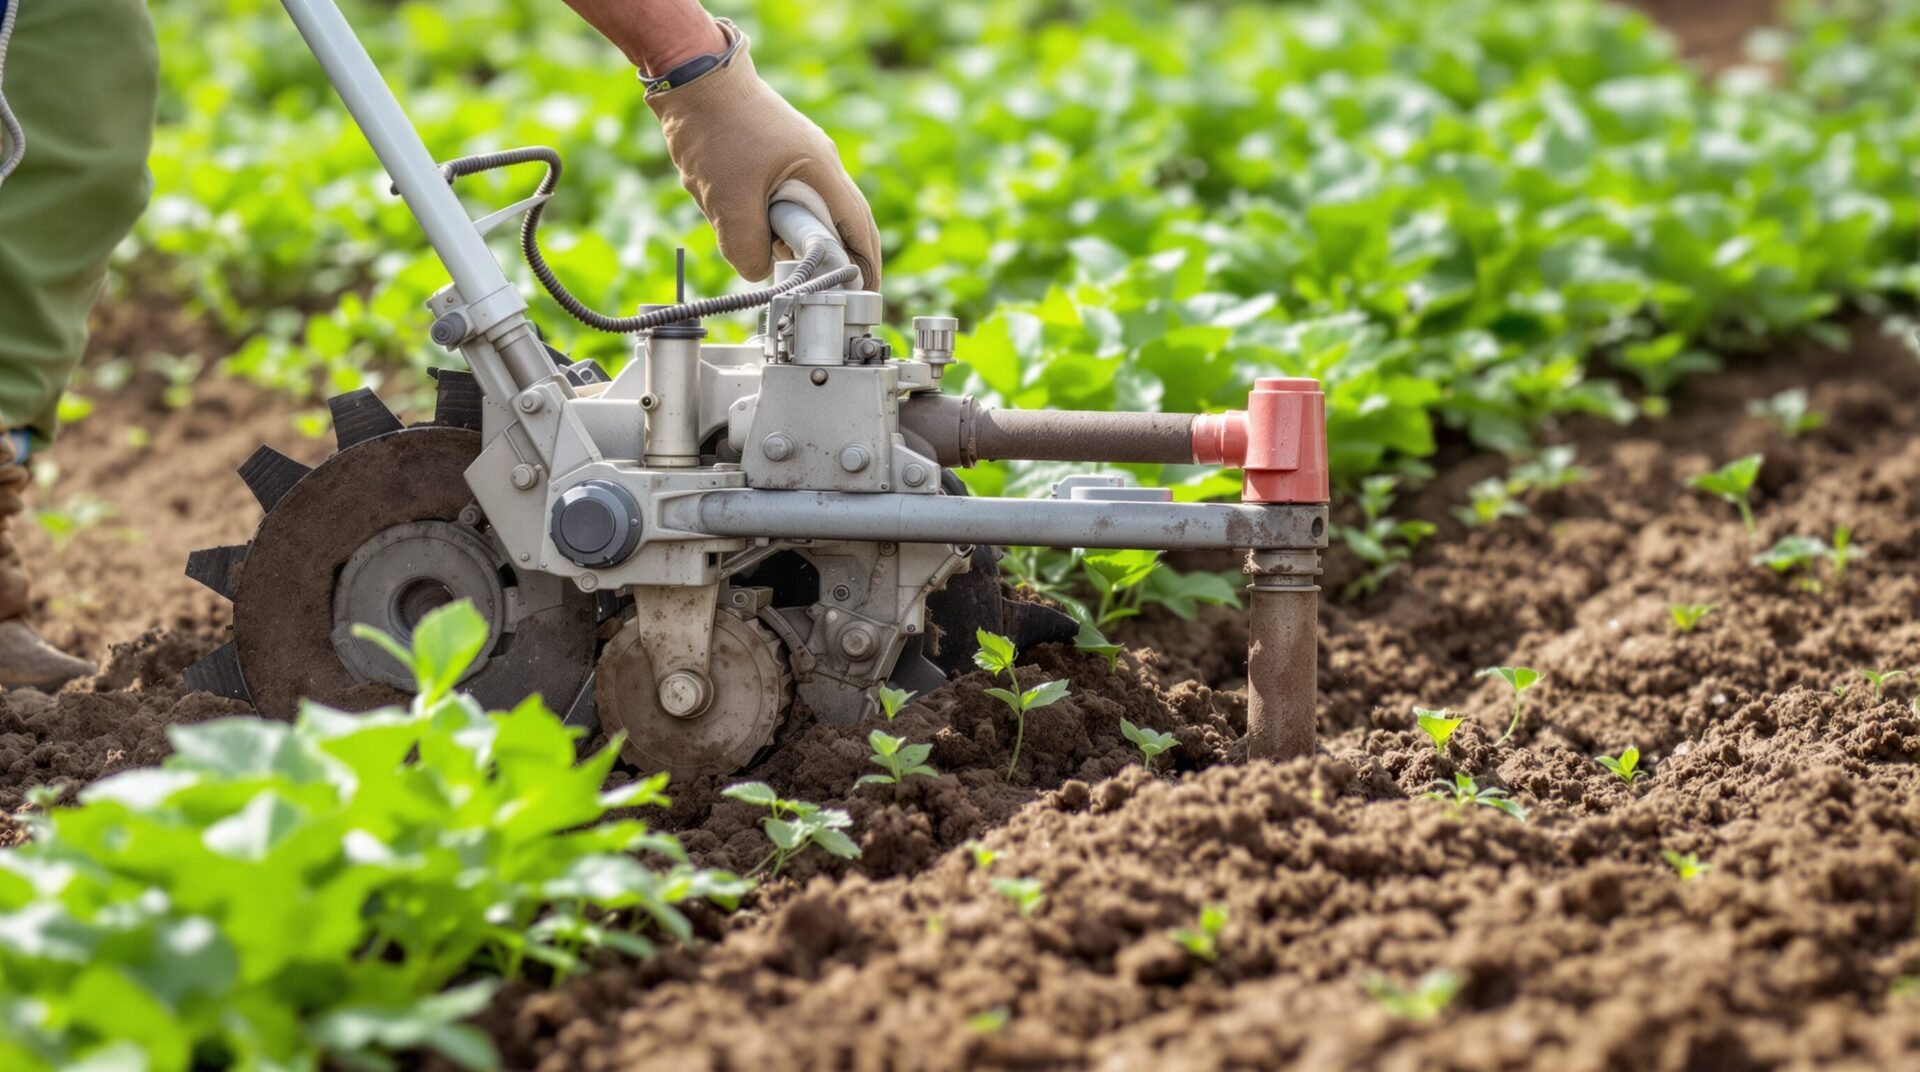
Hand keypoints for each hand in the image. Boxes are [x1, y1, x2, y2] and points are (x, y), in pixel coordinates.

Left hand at [646, 21, 881, 287]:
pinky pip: (783, 195)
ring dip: (791, 234)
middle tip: (818, 285)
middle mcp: (819, 162)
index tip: (865, 294)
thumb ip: (747, 247)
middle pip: (839, 221)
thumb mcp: (728, 202)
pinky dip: (771, 216)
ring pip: (806, 210)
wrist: (691, 76)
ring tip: (766, 248)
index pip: (859, 228)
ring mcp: (798, 155)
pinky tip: (744, 219)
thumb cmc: (715, 130)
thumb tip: (757, 271)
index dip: (866, 265)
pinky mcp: (775, 153)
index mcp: (822, 171)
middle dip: (829, 255)